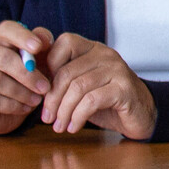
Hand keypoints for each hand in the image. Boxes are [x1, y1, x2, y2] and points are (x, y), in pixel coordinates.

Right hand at [0, 21, 53, 134]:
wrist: (5, 110)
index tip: (38, 47)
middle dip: (27, 74)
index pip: (6, 29)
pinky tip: (25, 108)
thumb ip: (43, 45)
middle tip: (45, 87)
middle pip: (1, 57)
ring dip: (21, 92)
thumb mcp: (39, 61)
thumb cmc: (25, 78)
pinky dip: (13, 105)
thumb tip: (45, 39)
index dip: (22, 36)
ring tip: (37, 100)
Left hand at [41, 33, 157, 138]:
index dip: (47, 64)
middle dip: (51, 98)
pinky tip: (73, 126)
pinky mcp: (124, 89)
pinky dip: (77, 117)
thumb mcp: (80, 86)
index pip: (64, 42)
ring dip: (63, 111)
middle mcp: (106, 54)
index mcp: (92, 49)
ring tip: (58, 125)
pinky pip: (92, 101)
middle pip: (67, 72)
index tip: (41, 89)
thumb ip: (60, 78)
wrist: (140, 114)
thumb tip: (27, 77)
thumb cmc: (105, 100)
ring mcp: (117, 70)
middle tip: (46, 118)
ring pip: (78, 87)